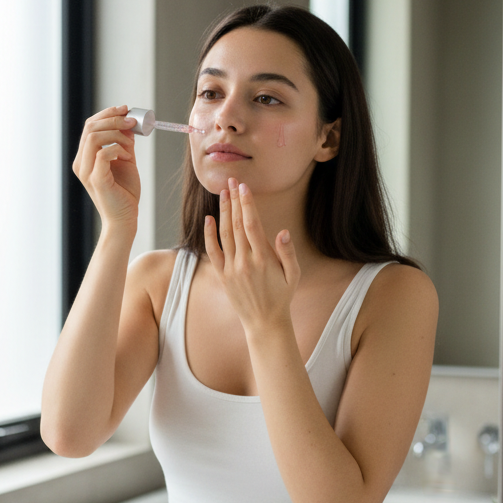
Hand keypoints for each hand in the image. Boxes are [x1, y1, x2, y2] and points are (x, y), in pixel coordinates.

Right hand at [71, 105, 139, 230]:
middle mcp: (81, 163)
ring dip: (117, 134)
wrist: (125, 218)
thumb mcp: (125, 160)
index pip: (89, 126)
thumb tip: (128, 122)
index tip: (125, 109)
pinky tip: (127, 157)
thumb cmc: (124, 192)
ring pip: (94, 137)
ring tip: (131, 144)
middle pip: (90, 128)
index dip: (107, 113)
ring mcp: (86, 171)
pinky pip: (103, 154)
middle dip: (113, 119)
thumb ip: (124, 142)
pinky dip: (118, 149)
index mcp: (84, 157)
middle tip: (132, 121)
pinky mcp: (96, 180)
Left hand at [203, 179, 299, 332]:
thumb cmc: (282, 296)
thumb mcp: (293, 275)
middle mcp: (245, 262)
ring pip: (225, 234)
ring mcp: (231, 269)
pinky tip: (209, 218)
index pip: (253, 225)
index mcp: (263, 259)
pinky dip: (209, 235)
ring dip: (223, 212)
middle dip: (235, 201)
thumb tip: (283, 232)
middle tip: (232, 181)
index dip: (248, 205)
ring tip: (223, 193)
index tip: (244, 187)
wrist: (264, 321)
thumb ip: (288, 253)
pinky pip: (213, 252)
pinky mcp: (222, 275)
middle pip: (237, 225)